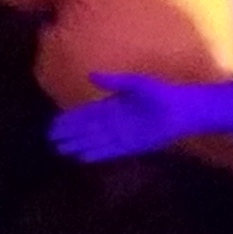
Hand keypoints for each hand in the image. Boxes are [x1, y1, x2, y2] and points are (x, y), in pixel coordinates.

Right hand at [53, 72, 203, 162]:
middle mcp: (114, 121)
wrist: (181, 111)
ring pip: (95, 141)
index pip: (87, 113)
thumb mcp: (136, 83)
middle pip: (87, 129)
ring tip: (61, 149)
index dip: (71, 119)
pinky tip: (82, 157)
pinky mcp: (131, 146)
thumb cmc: (161, 94)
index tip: (55, 123)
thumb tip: (90, 75)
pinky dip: (96, 154)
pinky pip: (109, 151)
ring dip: (79, 145)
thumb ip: (114, 82)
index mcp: (114, 104)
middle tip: (51, 138)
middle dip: (70, 134)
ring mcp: (122, 134)